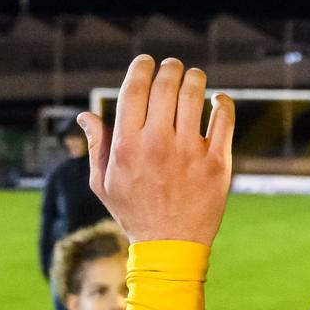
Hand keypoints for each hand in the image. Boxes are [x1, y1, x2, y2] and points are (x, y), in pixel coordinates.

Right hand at [77, 56, 233, 245]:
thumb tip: (86, 115)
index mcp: (127, 146)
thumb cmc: (134, 213)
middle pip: (166, 85)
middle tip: (173, 67)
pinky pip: (223, 119)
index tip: (147, 62)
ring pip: (195, 95)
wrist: (170, 247)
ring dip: (195, 78)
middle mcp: (158, 144)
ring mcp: (189, 153)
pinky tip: (217, 100)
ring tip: (194, 78)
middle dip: (170, 68)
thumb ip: (96, 146)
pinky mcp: (217, 163)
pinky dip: (222, 102)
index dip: (141, 67)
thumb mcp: (104, 183)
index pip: (134, 90)